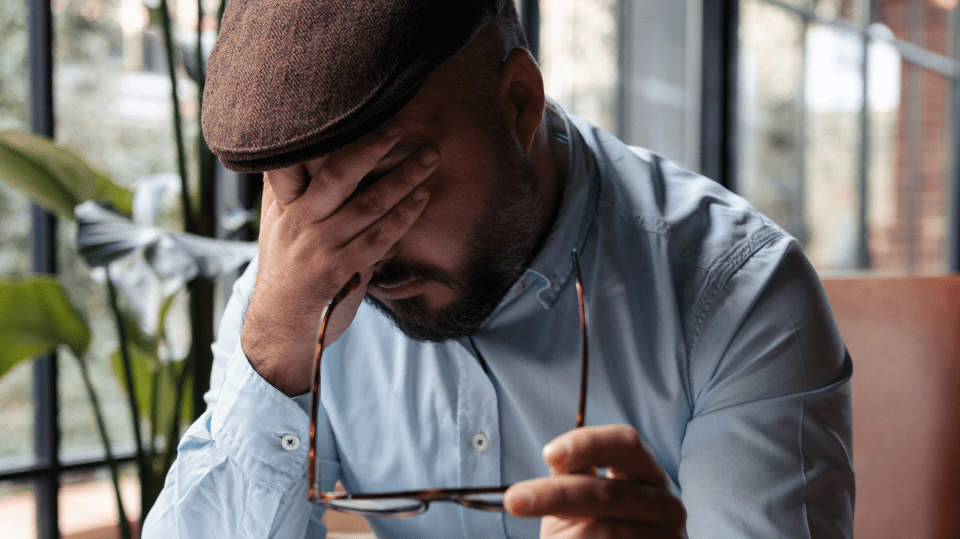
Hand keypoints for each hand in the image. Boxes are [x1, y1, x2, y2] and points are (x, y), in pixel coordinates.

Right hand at [242, 124, 439, 395]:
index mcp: (283, 202)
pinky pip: (380, 237)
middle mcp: (300, 219)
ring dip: (404, 178)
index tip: (349, 107)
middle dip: (373, 146)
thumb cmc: (286, 268)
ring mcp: (321, 245)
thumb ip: (291, 188)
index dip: (321, 132)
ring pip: (369, 203)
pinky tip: (423, 198)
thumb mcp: (277, 223)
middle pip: (339, 172)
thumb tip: (310, 147)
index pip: (296, 157)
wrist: (279, 325)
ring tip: (429, 157)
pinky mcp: (341, 270)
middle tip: (403, 125)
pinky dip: (404, 216)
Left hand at [504, 425, 685, 538]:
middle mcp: (664, 502)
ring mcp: (667, 536)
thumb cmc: (591, 530)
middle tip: (516, 500)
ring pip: (606, 532)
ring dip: (570, 537)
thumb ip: (573, 475)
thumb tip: (556, 457)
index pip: (624, 442)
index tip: (549, 454)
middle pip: (609, 491)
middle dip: (555, 496)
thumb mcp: (578, 498)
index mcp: (644, 472)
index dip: (588, 443)